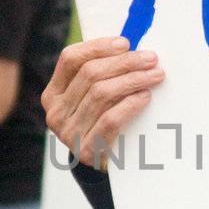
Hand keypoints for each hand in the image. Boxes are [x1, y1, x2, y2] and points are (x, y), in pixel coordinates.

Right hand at [42, 37, 164, 166]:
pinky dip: (130, 104)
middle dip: (124, 62)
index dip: (98, 46)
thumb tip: (130, 46)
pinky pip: (110, 119)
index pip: (70, 59)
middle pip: (90, 74)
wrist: (103, 165)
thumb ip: (100, 75)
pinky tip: (145, 96)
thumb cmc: (102, 123)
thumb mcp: (93, 98)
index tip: (126, 43)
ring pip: (101, 94)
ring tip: (154, 75)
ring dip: (132, 80)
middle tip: (150, 58)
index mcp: (53, 93)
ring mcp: (68, 133)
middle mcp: (55, 112)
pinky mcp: (86, 151)